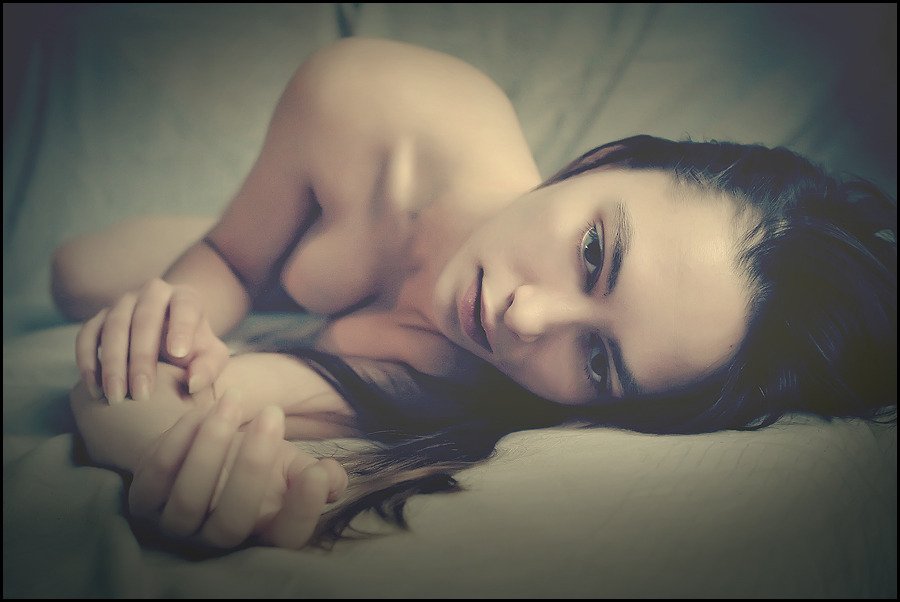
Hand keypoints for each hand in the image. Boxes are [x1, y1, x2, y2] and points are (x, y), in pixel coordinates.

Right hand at [75, 278, 230, 402]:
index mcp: (185, 298)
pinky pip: (87, 335)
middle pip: (144, 319)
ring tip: (116, 396)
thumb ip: (209, 367)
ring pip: (113, 327)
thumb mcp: (211, 355)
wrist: (170, 335)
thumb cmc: (194, 347)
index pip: (185, 307)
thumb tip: (193, 383)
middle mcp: (152, 293)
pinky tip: (95, 388)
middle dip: (141, 358)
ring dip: (112, 363)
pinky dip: (87, 361)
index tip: (178, 354)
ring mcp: (123, 303)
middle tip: (142, 394)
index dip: (181, 327)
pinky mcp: (100, 317)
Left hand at [128, 389, 348, 549]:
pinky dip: (179, 439)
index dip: (303, 510)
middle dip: (253, 466)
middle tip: (273, 415)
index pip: (287, 539)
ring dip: (212, 445)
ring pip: (188, 500)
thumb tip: (333, 479)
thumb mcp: (291, 466)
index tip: (318, 472)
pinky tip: (203, 408)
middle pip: (232, 522)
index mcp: (261, 536)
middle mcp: (215, 543)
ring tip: (234, 400)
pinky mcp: (142, 503)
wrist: (201, 452)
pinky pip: (157, 475)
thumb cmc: (252, 462)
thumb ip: (317, 475)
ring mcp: (174, 528)